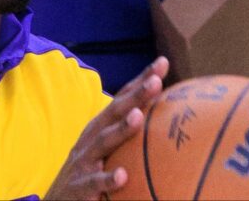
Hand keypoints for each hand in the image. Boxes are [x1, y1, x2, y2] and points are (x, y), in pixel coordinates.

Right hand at [44, 57, 168, 200]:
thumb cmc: (89, 174)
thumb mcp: (107, 152)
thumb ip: (130, 138)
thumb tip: (169, 127)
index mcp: (100, 128)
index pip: (122, 99)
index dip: (140, 80)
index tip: (162, 62)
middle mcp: (91, 138)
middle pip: (114, 112)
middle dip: (135, 95)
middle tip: (156, 81)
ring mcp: (83, 161)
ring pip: (103, 141)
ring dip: (121, 129)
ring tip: (138, 117)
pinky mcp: (78, 186)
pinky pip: (94, 182)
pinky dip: (107, 178)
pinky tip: (123, 176)